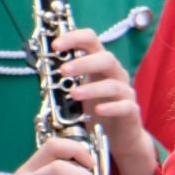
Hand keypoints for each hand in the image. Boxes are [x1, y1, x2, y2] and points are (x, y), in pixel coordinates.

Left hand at [50, 28, 145, 155]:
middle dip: (83, 63)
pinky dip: (111, 107)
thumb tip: (43, 68)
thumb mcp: (77, 92)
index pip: (91, 41)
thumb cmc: (95, 111)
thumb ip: (65, 80)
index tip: (56, 46)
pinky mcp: (131, 112)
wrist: (117, 137)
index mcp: (100, 65)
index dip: (74, 38)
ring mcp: (125, 93)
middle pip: (106, 58)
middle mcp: (115, 75)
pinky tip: (98, 111)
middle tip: (63, 71)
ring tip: (73, 94)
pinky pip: (124, 106)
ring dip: (92, 88)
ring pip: (113, 84)